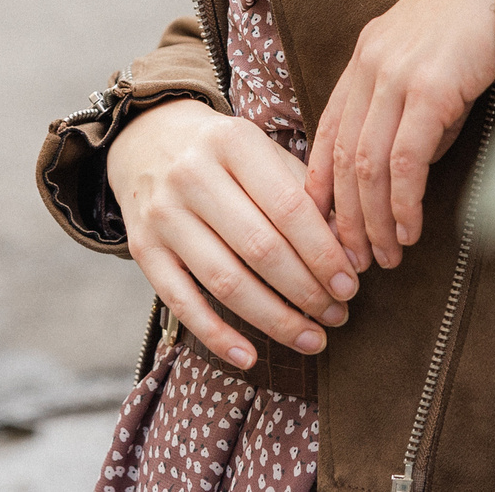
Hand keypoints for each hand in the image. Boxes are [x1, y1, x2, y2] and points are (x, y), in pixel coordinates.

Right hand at [107, 98, 359, 370]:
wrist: (146, 138)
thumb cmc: (222, 152)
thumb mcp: (262, 150)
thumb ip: (305, 192)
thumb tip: (347, 251)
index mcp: (233, 142)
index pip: (288, 207)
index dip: (323, 253)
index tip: (350, 285)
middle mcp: (193, 175)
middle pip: (259, 249)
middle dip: (307, 291)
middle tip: (338, 315)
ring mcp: (163, 215)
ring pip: (225, 282)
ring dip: (275, 320)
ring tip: (312, 338)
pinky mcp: (143, 249)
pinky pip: (182, 303)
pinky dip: (218, 337)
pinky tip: (250, 357)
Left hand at [307, 0, 494, 272]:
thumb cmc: (479, 22)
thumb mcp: (429, 63)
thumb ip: (409, 109)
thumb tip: (406, 170)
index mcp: (364, 57)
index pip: (326, 132)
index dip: (321, 186)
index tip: (323, 229)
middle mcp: (370, 64)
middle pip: (343, 157)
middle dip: (345, 218)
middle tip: (353, 262)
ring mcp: (397, 75)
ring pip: (368, 164)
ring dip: (373, 220)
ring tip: (384, 257)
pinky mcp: (430, 88)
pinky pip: (406, 160)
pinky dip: (403, 202)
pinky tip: (409, 230)